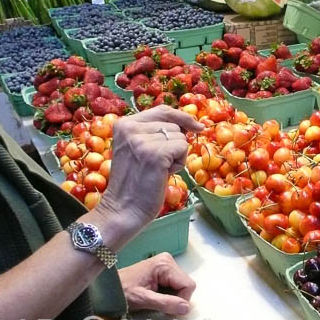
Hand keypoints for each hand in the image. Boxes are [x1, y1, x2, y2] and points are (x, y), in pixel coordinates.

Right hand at [96, 106, 203, 231]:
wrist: (123, 209)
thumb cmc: (135, 182)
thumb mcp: (138, 150)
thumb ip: (154, 133)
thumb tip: (192, 124)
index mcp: (123, 124)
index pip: (161, 110)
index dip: (181, 117)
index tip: (196, 126)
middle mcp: (130, 128)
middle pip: (173, 125)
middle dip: (173, 146)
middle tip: (155, 165)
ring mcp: (141, 141)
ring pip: (180, 137)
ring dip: (176, 156)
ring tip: (157, 170)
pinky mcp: (155, 154)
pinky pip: (182, 148)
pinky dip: (179, 163)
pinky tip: (163, 174)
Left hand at [119, 253, 195, 315]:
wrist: (108, 287)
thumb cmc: (122, 291)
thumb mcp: (143, 299)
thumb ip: (165, 303)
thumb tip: (186, 308)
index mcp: (165, 264)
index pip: (188, 285)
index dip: (181, 300)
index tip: (168, 309)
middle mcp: (168, 261)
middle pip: (186, 285)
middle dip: (177, 298)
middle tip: (160, 305)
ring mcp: (165, 265)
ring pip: (181, 286)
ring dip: (172, 297)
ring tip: (156, 300)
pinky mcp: (162, 270)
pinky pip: (174, 285)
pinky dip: (169, 294)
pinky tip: (156, 296)